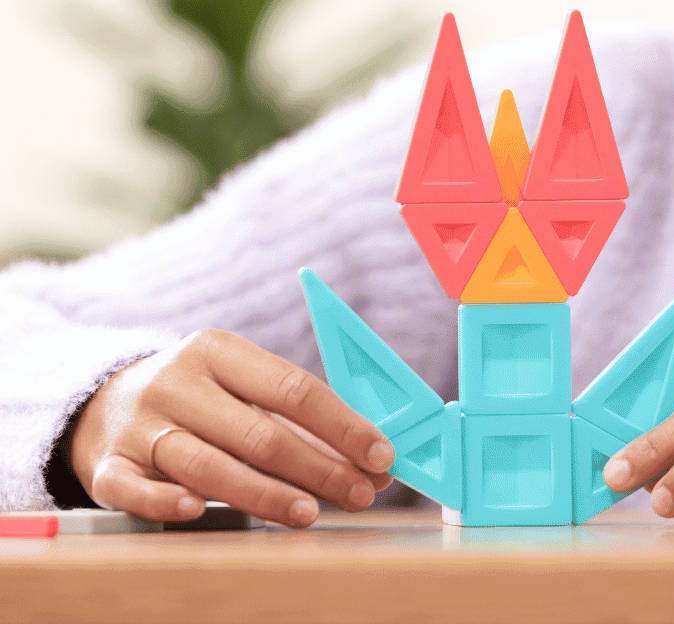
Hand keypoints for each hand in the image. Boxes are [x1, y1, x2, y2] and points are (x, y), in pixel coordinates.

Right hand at [69, 329, 395, 527]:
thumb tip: (370, 455)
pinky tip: (198, 510)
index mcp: (219, 350)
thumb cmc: (200, 396)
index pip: (294, 388)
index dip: (343, 425)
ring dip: (265, 493)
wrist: (103, 400)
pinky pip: (136, 490)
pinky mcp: (107, 465)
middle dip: (318, 468)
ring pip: (208, 465)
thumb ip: (296, 418)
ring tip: (309, 513)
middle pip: (259, 431)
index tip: (380, 455)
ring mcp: (140, 424)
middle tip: (360, 494)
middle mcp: (179, 382)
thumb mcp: (240, 385)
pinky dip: (167, 501)